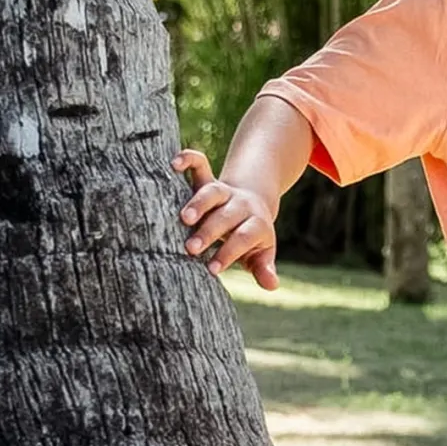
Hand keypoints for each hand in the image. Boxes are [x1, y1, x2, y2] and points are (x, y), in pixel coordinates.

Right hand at [172, 148, 279, 289]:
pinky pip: (200, 164)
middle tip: (191, 248)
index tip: (212, 269)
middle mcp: (240, 206)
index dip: (230, 252)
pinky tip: (174, 163)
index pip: (245, 237)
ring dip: (198, 203)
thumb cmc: (252, 238)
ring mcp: (224, 192)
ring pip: (213, 192)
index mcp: (256, 224)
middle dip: (210, 232)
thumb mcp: (260, 253)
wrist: (252, 205)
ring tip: (183, 218)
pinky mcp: (209, 179)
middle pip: (227, 216)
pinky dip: (189, 160)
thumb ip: (263, 267)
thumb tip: (272, 285)